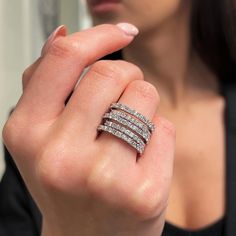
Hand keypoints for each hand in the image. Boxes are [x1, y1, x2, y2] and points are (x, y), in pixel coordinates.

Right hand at [2, 23, 174, 235]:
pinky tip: (140, 160)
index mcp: (28, 133)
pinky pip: (164, 129)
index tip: (120, 32)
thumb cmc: (67, 185)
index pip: (65, 58)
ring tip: (127, 134)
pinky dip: (157, 136)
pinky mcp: (143, 194)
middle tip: (123, 99)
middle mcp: (60, 155)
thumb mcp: (41, 135)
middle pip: (113, 72)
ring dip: (142, 106)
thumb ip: (47, 82)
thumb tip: (62, 35)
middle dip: (127, 77)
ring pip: (143, 95)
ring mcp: (103, 177)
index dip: (98, 35)